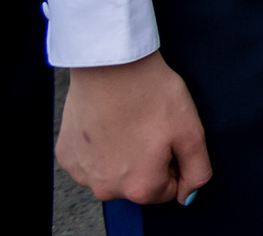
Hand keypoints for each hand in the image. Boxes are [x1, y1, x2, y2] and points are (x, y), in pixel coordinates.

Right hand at [56, 53, 211, 205]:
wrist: (111, 65)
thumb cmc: (153, 95)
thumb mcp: (191, 132)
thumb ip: (196, 171)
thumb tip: (188, 197)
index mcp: (140, 187)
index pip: (169, 189)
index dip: (175, 161)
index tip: (170, 136)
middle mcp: (106, 189)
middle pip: (139, 184)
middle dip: (150, 161)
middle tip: (151, 127)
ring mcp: (82, 173)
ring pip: (114, 173)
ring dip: (124, 155)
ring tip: (129, 122)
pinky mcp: (66, 155)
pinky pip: (91, 160)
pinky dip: (101, 147)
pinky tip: (108, 122)